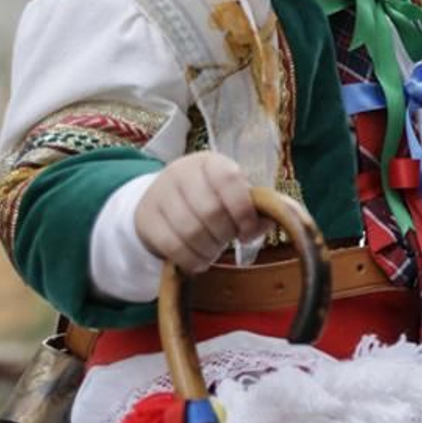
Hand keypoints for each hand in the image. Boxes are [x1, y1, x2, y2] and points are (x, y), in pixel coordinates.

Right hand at [134, 152, 265, 273]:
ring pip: (190, 231)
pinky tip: (197, 259)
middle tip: (225, 241)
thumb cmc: (210, 200)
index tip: (247, 232)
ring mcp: (159, 193)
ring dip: (208, 250)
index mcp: (210, 163)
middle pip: (210, 212)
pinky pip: (172, 246)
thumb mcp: (234, 197)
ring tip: (212, 250)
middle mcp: (181, 172)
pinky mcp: (145, 217)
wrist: (163, 203)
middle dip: (224, 235)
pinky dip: (190, 260)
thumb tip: (275, 219)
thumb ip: (258, 207)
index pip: (229, 180)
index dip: (243, 211)